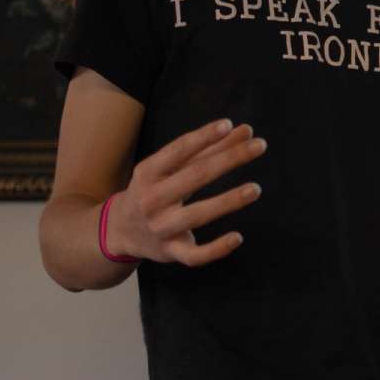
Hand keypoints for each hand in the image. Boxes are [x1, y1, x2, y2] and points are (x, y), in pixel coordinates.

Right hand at [105, 119, 265, 265]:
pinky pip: (194, 255)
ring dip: (228, 201)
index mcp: (148, 173)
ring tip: (256, 189)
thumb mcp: (170, 168)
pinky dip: (216, 249)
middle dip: (229, 159)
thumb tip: (245, 131)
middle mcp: (152, 199)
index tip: (227, 124)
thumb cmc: (154, 189)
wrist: (120, 230)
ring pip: (197, 215)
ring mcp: (160, 227)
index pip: (178, 150)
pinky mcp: (170, 251)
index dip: (203, 137)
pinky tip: (238, 237)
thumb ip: (208, 149)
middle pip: (194, 176)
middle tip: (260, 145)